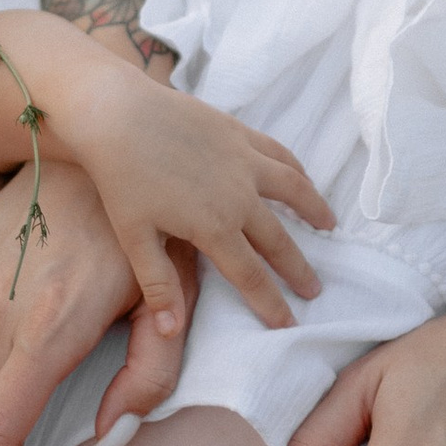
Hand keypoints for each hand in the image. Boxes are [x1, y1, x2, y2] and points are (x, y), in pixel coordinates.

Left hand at [57, 48, 330, 324]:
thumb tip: (172, 331)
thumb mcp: (135, 238)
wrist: (116, 113)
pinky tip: (303, 177)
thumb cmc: (120, 178)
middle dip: (298, 269)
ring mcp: (243, 160)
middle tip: (315, 289)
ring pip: (293, 189)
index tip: (287, 324)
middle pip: (278, 240)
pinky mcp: (238, 132)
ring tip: (329, 226)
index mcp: (214, 227)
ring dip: (314, 209)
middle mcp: (239, 196)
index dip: (271, 303)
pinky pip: (278, 153)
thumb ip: (159, 285)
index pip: (251, 275)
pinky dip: (296, 169)